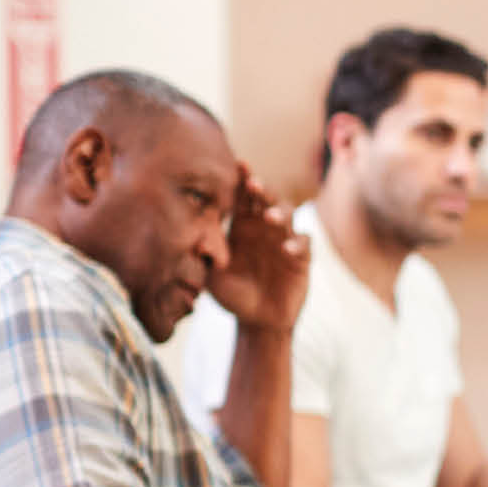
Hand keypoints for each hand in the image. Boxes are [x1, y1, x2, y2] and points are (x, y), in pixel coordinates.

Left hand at [210, 165, 310, 331]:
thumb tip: (183, 231)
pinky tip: (287, 248)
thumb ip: (204, 252)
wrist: (256, 322)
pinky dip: (297, 243)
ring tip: (268, 216)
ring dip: (280, 213)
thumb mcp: (211, 273)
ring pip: (289, 217)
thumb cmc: (232, 294)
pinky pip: (304, 245)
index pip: (243, 198)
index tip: (239, 164)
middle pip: (268, 200)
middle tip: (253, 184)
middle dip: (262, 191)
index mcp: (243, 228)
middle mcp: (265, 230)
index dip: (243, 181)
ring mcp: (285, 242)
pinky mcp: (301, 260)